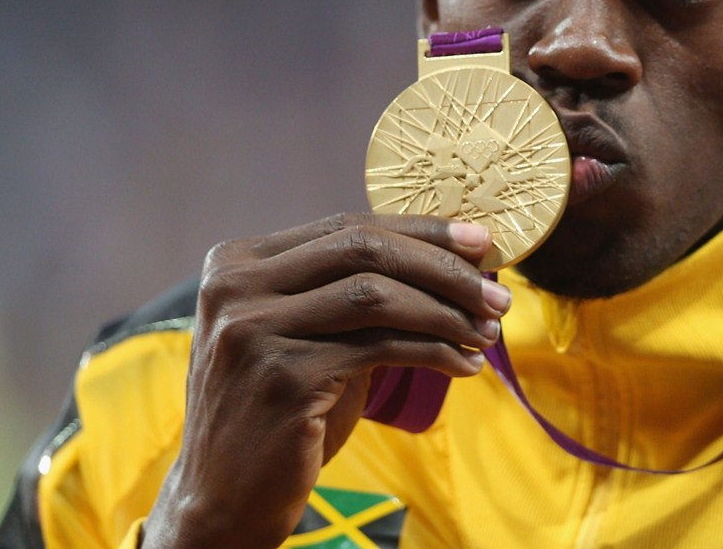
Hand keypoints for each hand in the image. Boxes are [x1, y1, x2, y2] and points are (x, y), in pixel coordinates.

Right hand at [140, 214, 508, 548]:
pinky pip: (380, 348)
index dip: (421, 229)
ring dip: (447, 311)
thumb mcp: (305, 334)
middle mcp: (236, 287)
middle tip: (498, 292)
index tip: (483, 242)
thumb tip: (452, 257)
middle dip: (444, 267)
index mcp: (237, 262)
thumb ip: (350, 292)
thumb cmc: (281, 411)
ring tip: (489, 331)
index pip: (346, 226)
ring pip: (376, 295)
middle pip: (364, 250)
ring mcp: (255, 331)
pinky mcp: (283, 377)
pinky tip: (464, 364)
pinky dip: (434, 351)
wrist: (224, 496)